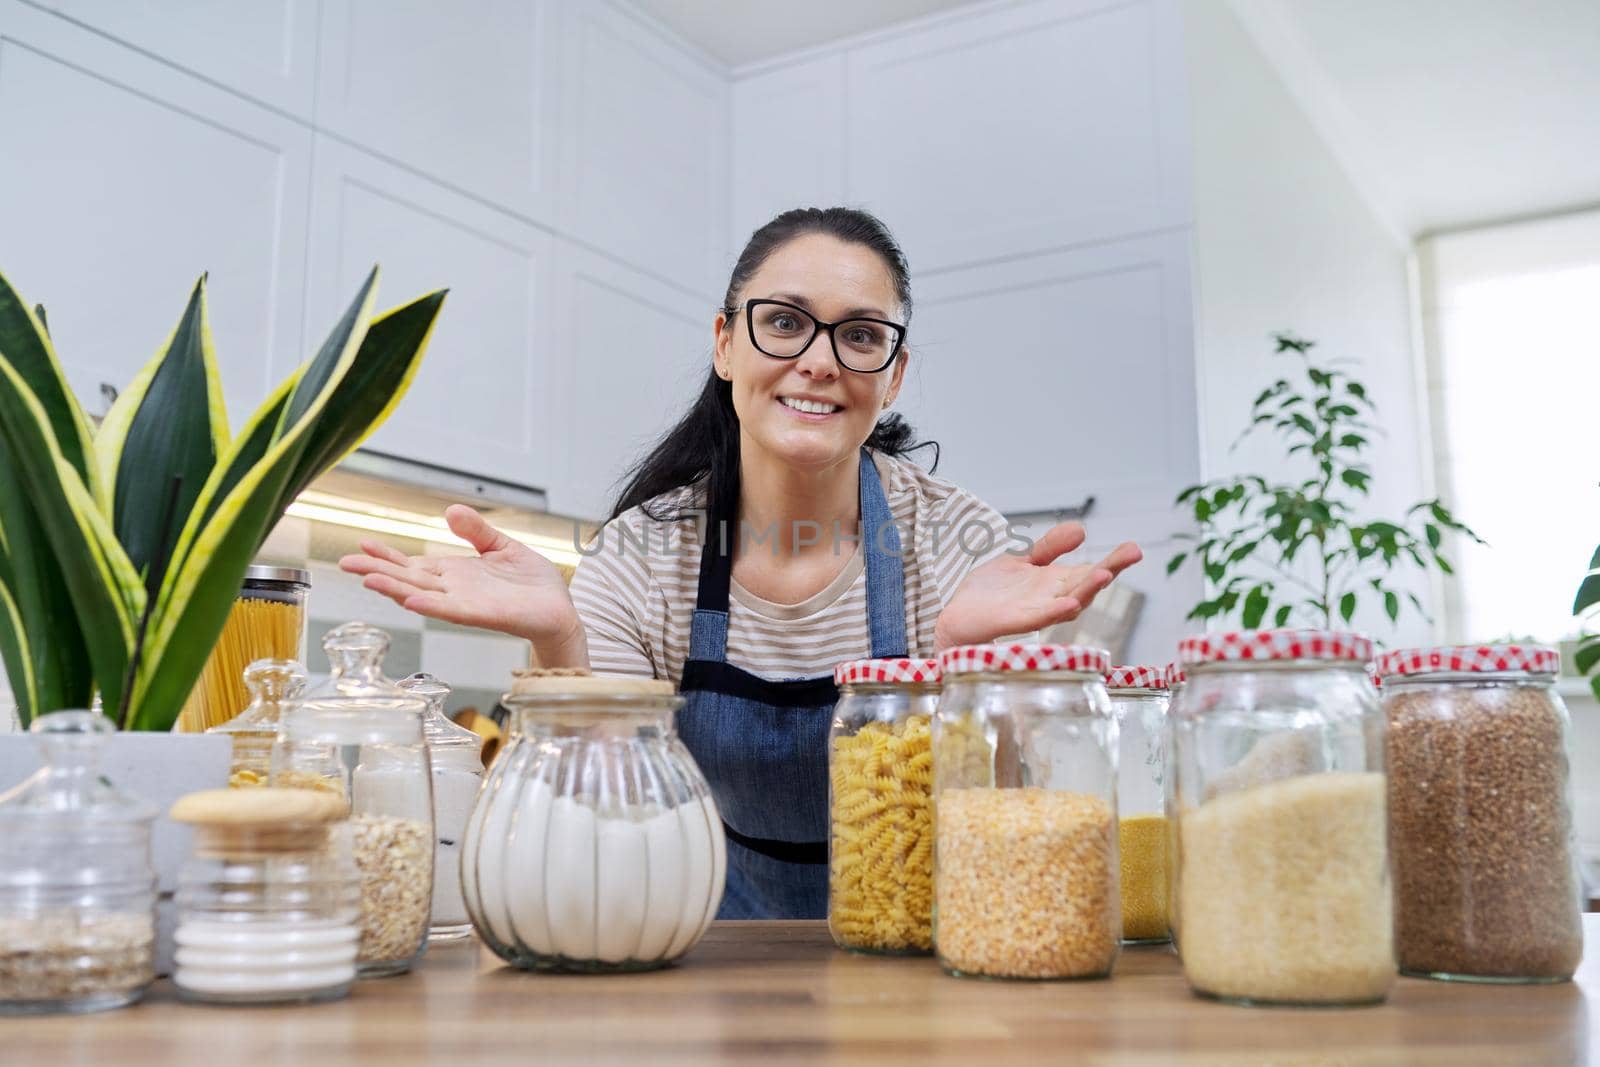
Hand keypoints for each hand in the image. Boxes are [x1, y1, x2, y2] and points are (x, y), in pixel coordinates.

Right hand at [338, 505, 587, 665]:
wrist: (559, 609)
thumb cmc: (531, 583)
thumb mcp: (501, 546)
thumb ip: (476, 531)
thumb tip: (450, 509)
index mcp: (455, 574)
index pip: (413, 565)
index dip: (387, 556)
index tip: (360, 545)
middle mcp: (454, 590)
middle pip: (408, 579)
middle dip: (377, 571)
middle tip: (344, 562)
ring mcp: (466, 604)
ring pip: (423, 596)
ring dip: (396, 589)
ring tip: (368, 579)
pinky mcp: (484, 615)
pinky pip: (453, 611)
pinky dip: (432, 606)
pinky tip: (412, 600)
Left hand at [933, 522, 1141, 650]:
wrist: (958, 615)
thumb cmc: (992, 593)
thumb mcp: (1023, 561)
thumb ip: (1049, 548)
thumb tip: (1081, 529)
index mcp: (1056, 584)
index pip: (1091, 571)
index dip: (1114, 561)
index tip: (1134, 548)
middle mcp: (1053, 600)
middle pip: (1088, 585)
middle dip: (1111, 569)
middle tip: (1133, 553)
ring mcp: (1037, 612)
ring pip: (1070, 603)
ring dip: (1088, 590)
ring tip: (1105, 574)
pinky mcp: (1016, 622)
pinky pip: (1040, 618)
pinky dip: (1056, 612)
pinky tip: (1070, 604)